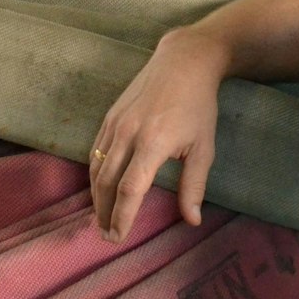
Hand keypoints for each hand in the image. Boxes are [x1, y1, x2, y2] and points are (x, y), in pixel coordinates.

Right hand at [92, 29, 227, 241]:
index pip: (129, 189)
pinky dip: (94, 174)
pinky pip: (95, 152)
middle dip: (104, 213)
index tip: (119, 237)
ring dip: (96, 197)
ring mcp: (115, 123)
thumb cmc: (198, 106)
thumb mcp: (204, 148)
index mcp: (153, 143)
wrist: (183, 61)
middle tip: (107, 236)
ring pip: (96, 168)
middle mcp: (128, 134)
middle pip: (106, 183)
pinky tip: (99, 189)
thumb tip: (192, 221)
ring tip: (101, 218)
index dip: (122, 217)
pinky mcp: (109, 117)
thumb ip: (194, 186)